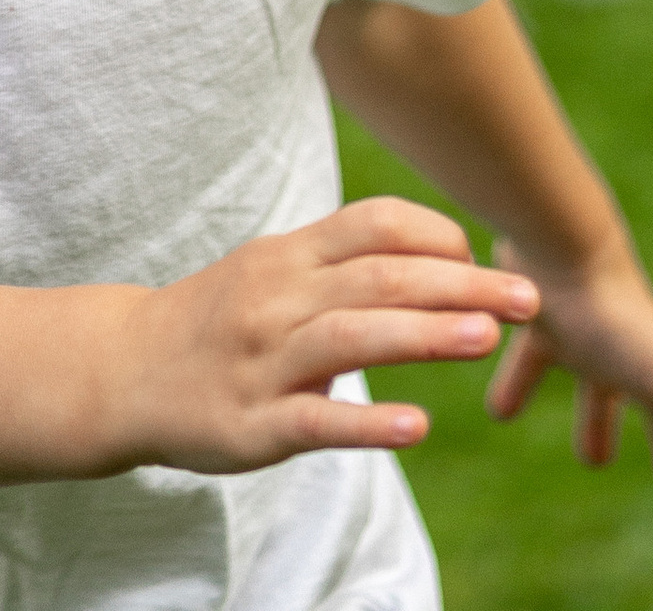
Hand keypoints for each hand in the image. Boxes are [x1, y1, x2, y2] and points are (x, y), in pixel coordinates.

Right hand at [124, 196, 540, 476]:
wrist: (125, 370)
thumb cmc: (218, 317)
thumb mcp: (271, 272)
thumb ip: (341, 264)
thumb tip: (436, 259)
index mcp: (288, 255)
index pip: (372, 225)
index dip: (435, 236)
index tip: (483, 255)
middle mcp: (278, 297)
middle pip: (378, 279)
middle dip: (459, 284)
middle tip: (526, 297)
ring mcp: (264, 361)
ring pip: (351, 338)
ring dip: (424, 334)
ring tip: (486, 338)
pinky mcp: (252, 424)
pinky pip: (315, 420)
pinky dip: (367, 422)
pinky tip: (415, 428)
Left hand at [484, 243, 652, 511]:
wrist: (560, 245)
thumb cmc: (620, 320)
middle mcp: (632, 359)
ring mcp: (588, 339)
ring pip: (598, 392)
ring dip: (599, 424)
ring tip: (592, 461)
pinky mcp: (541, 322)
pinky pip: (530, 364)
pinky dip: (517, 387)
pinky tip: (499, 412)